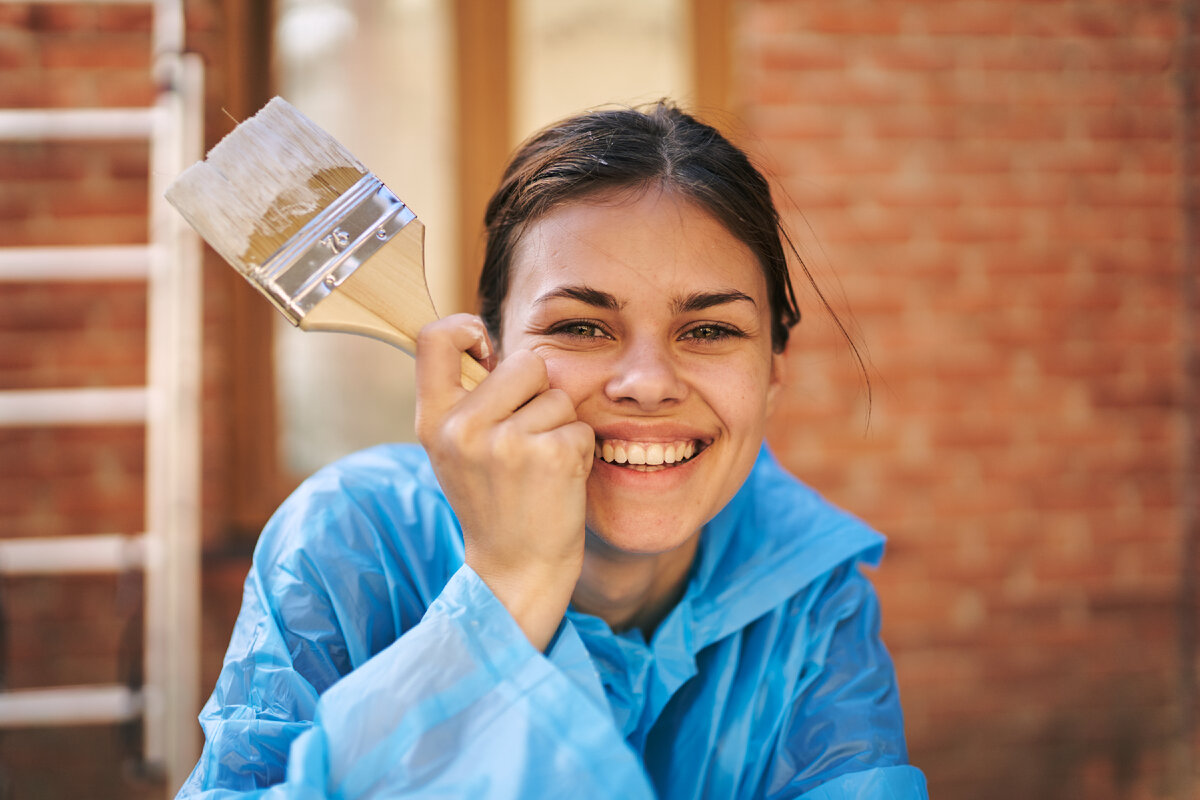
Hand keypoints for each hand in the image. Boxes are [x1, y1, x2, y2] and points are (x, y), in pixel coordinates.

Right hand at [415, 314, 593, 649]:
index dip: (465, 327)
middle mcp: (463, 427)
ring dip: (560, 426)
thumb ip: (466, 399)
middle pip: (525, 361)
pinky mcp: (550, 456)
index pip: (434, 338)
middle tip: (526, 438)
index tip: (486, 348)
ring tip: (540, 467)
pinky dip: (579, 451)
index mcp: (433, 420)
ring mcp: (507, 442)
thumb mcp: (457, 450)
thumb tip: (485, 337)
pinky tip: (558, 481)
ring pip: (559, 395)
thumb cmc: (493, 502)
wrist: (515, 569)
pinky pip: (579, 426)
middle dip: (538, 392)